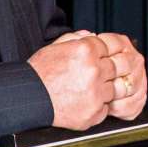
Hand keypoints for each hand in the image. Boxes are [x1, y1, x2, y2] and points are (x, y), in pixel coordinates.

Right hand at [30, 30, 147, 130]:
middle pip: (119, 67)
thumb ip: (76, 38)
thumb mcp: (55, 47)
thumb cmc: (39, 74)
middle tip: (98, 74)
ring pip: (115, 88)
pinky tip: (82, 102)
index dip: (107, 53)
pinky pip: (106, 107)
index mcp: (86, 50)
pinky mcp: (94, 112)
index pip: (112, 46)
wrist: (28, 98)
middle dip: (111, 70)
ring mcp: (95, 92)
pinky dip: (98, 105)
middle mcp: (94, 70)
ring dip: (105, 89)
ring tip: (87, 89)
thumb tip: (91, 34)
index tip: (103, 58)